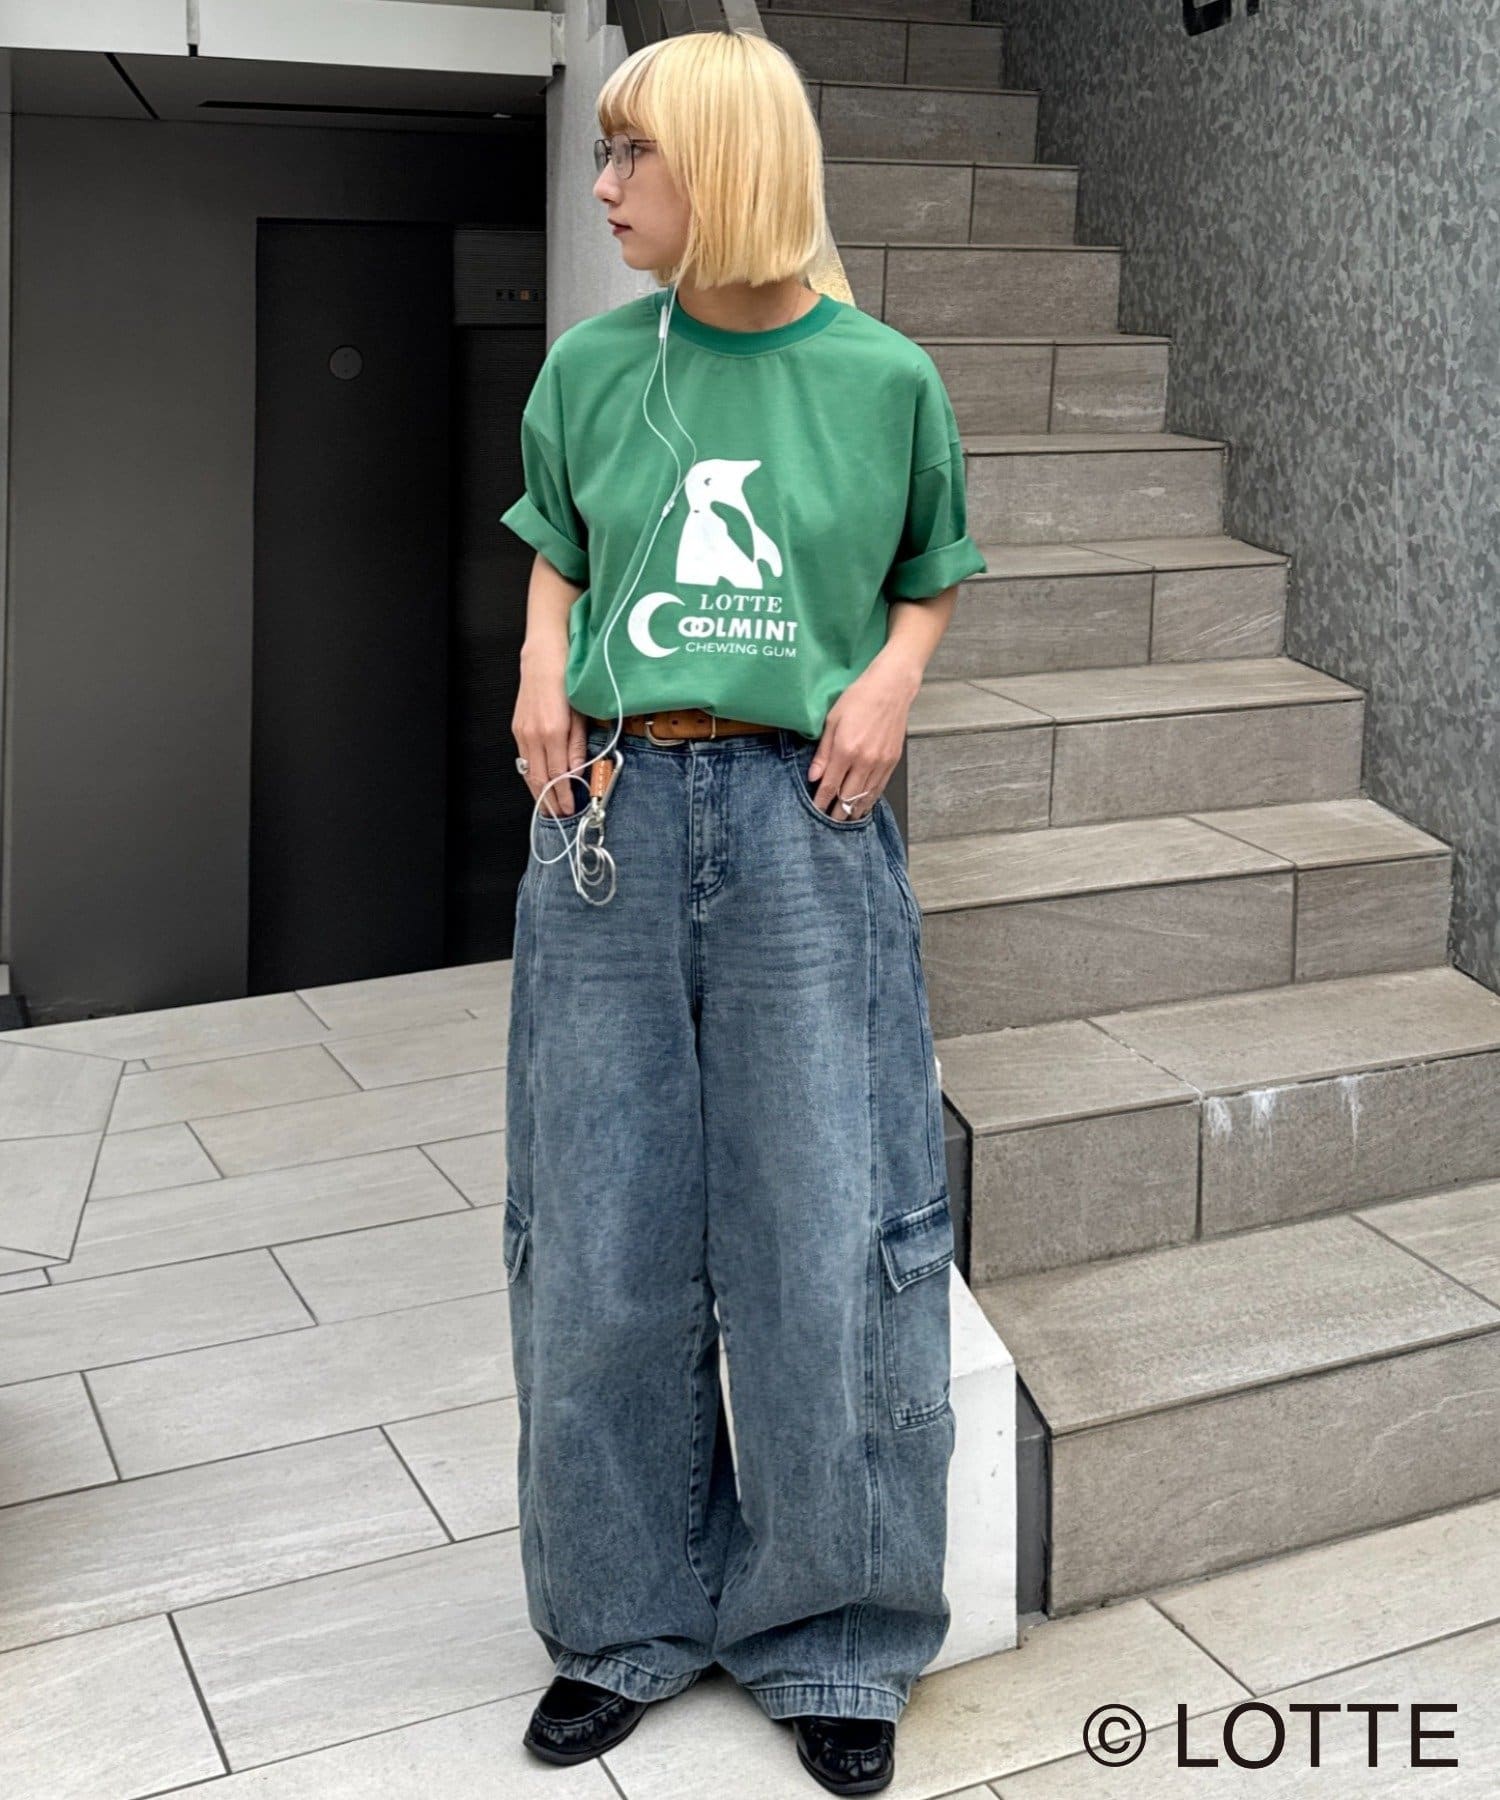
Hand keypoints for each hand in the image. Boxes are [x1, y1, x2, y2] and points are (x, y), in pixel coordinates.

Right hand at [513, 661, 587, 817]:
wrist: (543, 659)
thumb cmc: (566, 681)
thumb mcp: (581, 714)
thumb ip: (578, 746)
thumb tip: (577, 771)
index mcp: (552, 732)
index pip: (558, 775)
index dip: (563, 795)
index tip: (570, 808)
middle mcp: (534, 735)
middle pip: (540, 779)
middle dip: (549, 801)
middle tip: (559, 816)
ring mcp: (522, 733)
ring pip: (529, 772)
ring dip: (538, 792)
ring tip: (547, 807)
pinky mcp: (517, 729)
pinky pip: (524, 760)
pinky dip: (531, 776)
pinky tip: (538, 784)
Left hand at [805, 654, 920, 819]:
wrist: (891, 688)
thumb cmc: (859, 698)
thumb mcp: (832, 721)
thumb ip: (822, 752)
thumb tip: (813, 776)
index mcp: (846, 750)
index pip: (830, 786)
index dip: (821, 802)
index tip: (814, 812)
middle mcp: (865, 761)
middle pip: (848, 798)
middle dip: (836, 813)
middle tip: (828, 822)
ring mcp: (881, 763)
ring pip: (865, 797)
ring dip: (853, 810)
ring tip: (844, 819)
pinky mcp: (892, 761)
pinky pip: (879, 788)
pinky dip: (869, 800)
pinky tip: (862, 805)